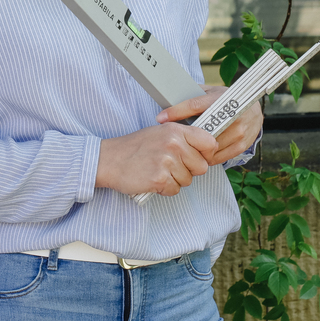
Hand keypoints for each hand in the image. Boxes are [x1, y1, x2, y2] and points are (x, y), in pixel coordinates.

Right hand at [94, 122, 217, 196]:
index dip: (207, 153)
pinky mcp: (160, 179)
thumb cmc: (135, 147)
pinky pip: (175, 190)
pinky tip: (152, 179)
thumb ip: (183, 138)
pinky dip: (164, 189)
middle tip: (170, 166)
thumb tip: (208, 149)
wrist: (109, 159)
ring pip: (188, 180)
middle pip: (201, 167)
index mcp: (175, 130)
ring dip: (175, 180)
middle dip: (188, 170)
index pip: (210, 143)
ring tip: (157, 170)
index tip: (198, 157)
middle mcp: (173, 144)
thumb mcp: (160, 132)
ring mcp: (167, 162)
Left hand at [157, 85, 263, 164]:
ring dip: (196, 149)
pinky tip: (202, 154)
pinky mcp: (242, 145)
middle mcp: (232, 115)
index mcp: (221, 99)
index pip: (194, 105)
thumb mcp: (211, 91)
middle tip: (173, 140)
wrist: (254, 111)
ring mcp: (239, 131)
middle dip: (186, 137)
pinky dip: (209, 157)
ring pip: (211, 146)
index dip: (176, 112)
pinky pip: (221, 156)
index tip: (161, 118)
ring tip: (186, 149)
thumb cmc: (227, 101)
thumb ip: (194, 95)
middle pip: (203, 130)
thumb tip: (170, 99)